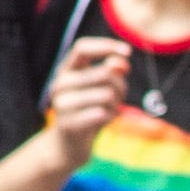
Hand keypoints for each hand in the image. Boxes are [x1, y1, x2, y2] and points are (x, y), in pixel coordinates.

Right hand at [45, 37, 130, 167]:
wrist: (68, 144)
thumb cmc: (89, 110)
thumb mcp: (101, 88)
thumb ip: (111, 72)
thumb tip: (120, 63)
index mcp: (66, 70)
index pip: (82, 48)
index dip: (106, 46)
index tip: (128, 52)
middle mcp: (60, 84)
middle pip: (105, 73)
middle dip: (121, 85)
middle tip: (119, 97)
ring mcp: (62, 104)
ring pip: (107, 94)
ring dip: (116, 104)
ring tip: (109, 110)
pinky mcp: (68, 124)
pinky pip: (102, 114)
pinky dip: (109, 117)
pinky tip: (103, 122)